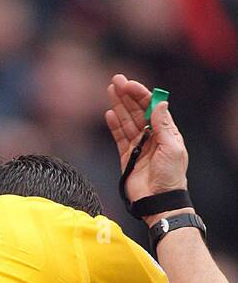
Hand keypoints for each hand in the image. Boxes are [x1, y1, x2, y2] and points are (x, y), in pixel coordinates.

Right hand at [105, 73, 188, 203]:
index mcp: (165, 132)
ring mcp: (138, 147)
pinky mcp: (127, 158)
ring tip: (110, 91)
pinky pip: (119, 138)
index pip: (151, 107)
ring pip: (127, 121)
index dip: (140, 94)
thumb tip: (159, 103)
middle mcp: (152, 136)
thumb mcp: (172, 148)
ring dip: (119, 106)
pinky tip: (110, 114)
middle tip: (116, 81)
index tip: (129, 85)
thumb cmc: (171, 176)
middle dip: (127, 95)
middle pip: (137, 111)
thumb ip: (163, 125)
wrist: (158, 201)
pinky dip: (114, 126)